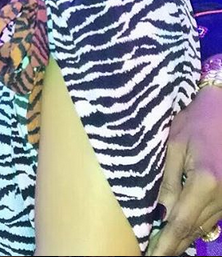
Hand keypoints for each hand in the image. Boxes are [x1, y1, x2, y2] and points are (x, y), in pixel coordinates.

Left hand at [147, 87, 221, 255]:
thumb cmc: (197, 121)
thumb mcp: (176, 146)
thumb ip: (168, 181)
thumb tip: (159, 213)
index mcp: (206, 182)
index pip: (180, 222)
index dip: (165, 244)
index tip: (150, 256)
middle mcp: (221, 197)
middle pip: (193, 230)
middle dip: (172, 246)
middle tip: (151, 255)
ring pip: (203, 227)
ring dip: (183, 239)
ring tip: (162, 249)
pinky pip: (211, 219)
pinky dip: (195, 228)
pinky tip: (181, 233)